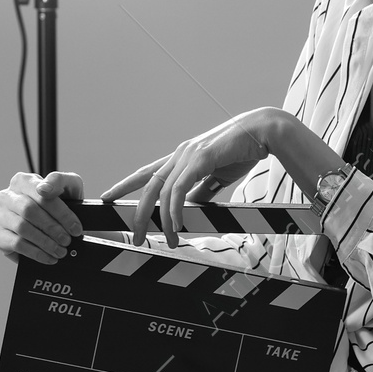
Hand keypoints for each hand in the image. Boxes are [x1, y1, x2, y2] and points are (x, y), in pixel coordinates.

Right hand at [0, 169, 84, 266]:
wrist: (55, 222)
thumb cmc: (60, 201)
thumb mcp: (68, 185)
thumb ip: (59, 180)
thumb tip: (44, 189)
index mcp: (22, 181)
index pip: (41, 194)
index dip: (60, 212)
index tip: (75, 227)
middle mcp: (7, 196)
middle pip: (29, 211)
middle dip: (53, 228)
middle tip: (67, 240)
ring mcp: (0, 215)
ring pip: (22, 228)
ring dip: (45, 242)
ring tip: (60, 250)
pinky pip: (16, 244)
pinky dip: (36, 253)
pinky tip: (48, 257)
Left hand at [103, 110, 278, 247]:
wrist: (264, 131)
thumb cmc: (242, 150)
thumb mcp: (216, 177)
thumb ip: (201, 191)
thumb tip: (190, 209)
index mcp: (181, 157)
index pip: (146, 173)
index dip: (125, 185)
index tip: (109, 197)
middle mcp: (180, 154)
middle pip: (148, 186)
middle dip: (138, 213)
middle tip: (136, 236)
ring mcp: (189, 154)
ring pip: (163, 191)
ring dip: (164, 220)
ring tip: (170, 240)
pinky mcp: (201, 157)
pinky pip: (180, 188)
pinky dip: (176, 208)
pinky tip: (177, 224)